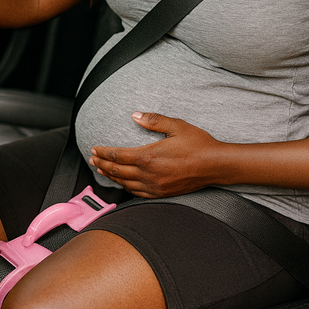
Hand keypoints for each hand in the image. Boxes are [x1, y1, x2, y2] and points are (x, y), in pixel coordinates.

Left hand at [89, 112, 220, 197]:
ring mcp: (155, 186)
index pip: (118, 156)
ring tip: (102, 170)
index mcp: (149, 156)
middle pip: (117, 171)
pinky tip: (123, 184)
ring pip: (125, 183)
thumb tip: (135, 115)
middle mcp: (149, 174)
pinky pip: (138, 193)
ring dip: (111, 177)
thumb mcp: (176, 126)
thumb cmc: (198, 144)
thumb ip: (153, 120)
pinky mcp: (162, 193)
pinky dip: (126, 188)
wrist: (215, 165)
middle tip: (92, 159)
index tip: (95, 148)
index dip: (104, 152)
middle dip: (102, 164)